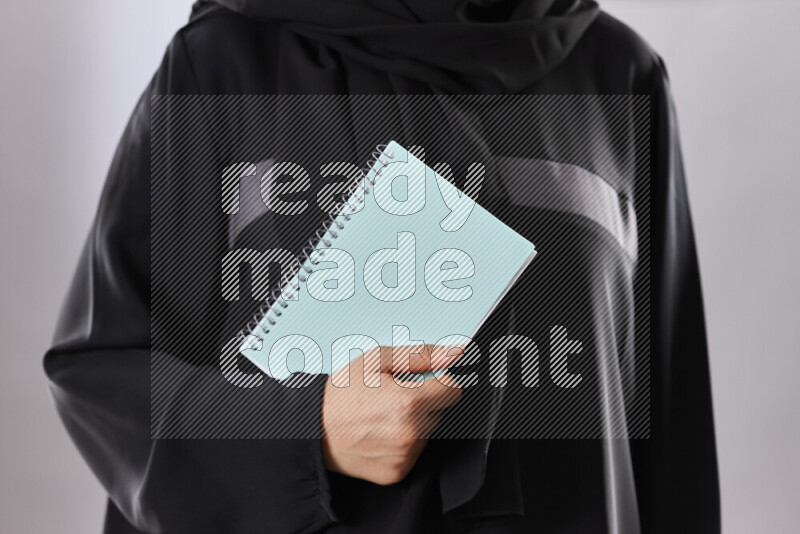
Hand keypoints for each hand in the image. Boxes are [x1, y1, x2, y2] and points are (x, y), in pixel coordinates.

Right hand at [321, 344, 463, 484]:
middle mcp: (410, 432)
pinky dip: (403, 444)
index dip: (438, 382)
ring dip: (414, 423)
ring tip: (383, 416)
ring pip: (428, 432)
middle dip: (423, 402)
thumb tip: (451, 353)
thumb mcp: (376, 361)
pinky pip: (414, 452)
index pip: (453, 390)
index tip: (421, 382)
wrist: (314, 430)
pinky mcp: (398, 472)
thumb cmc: (341, 394)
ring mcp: (405, 456)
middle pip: (440, 411)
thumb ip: (418, 356)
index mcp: (408, 402)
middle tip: (392, 398)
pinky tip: (381, 434)